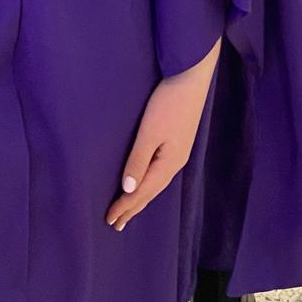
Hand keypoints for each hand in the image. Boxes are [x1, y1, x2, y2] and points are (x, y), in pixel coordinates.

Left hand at [106, 42, 219, 230]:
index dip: (125, 206)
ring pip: (157, 183)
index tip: (109, 220)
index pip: (142, 192)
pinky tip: (148, 181)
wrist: (192, 76)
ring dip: (142, 197)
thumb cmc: (168, 103)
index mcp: (168, 163)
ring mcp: (179, 152)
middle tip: (117, 224)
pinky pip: (161, 172)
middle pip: (151, 191)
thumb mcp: (149, 132)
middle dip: (134, 208)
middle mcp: (175, 162)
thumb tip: (128, 190)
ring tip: (130, 209)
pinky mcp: (179, 141)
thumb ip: (138, 161)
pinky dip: (150, 183)